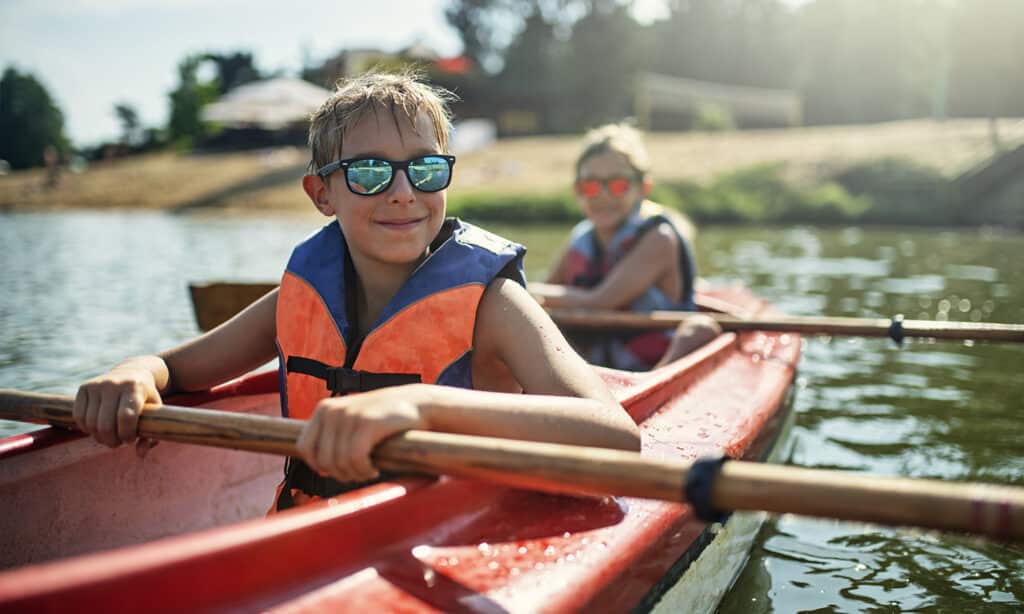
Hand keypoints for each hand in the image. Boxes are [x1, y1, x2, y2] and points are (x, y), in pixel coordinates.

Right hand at [73, 368, 161, 450]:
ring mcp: (97, 384)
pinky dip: (86, 428)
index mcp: (135, 388)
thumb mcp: (155, 413)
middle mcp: (114, 384)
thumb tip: (140, 455)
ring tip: (109, 437)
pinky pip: (78, 416)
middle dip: (112, 440)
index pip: (126, 417)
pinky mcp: (84, 387)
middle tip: (118, 443)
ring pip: (91, 422)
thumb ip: (151, 435)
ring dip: (99, 437)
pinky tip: (97, 429)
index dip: (127, 434)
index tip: (130, 440)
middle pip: (106, 424)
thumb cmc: (145, 398)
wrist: (132, 372)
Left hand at [296, 385, 428, 483]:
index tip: (341, 469)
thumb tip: (318, 469)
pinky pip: (356, 459)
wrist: (418, 404)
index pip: (305, 448)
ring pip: (340, 463)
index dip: (321, 466)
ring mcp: (350, 415)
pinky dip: (364, 471)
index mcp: (324, 409)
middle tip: (359, 472)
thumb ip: (332, 437)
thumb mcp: (352, 420)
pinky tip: (374, 469)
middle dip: (341, 474)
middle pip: (323, 460)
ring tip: (368, 471)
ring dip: (355, 474)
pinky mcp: (367, 423)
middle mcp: (333, 410)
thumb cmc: (384, 419)